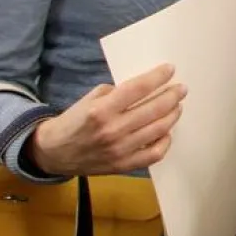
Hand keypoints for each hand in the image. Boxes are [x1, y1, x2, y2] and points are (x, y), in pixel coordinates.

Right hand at [28, 63, 184, 175]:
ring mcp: (120, 150)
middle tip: (181, 89)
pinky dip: (165, 141)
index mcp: (101, 110)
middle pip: (154, 109)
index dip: (158, 77)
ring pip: (159, 130)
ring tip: (177, 106)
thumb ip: (116, 93)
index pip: (138, 89)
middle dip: (172, 96)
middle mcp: (112, 130)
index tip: (170, 69)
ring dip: (172, 115)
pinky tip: (166, 131)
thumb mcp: (89, 99)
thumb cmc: (74, 121)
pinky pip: (154, 154)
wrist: (53, 153)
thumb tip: (145, 88)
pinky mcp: (124, 165)